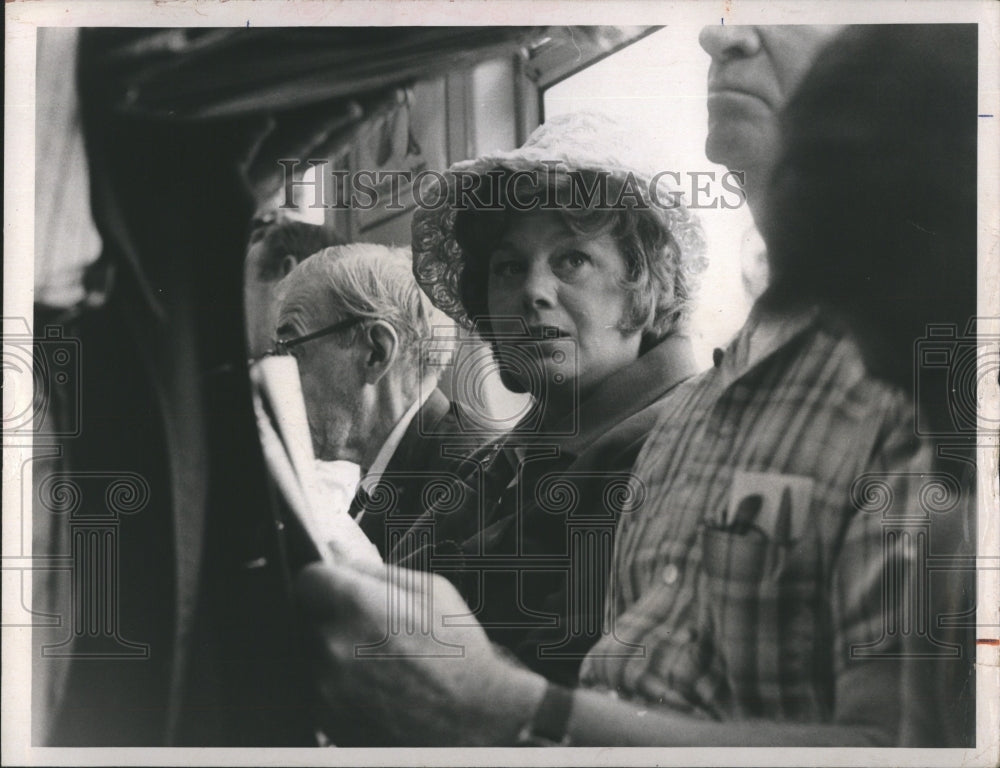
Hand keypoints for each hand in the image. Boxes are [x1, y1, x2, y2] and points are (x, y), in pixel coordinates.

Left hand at [294, 559, 545, 745]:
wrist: (473, 721)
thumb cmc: (459, 654)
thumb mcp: (431, 591)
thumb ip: (376, 570)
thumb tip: (337, 552)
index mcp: (356, 606)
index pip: (307, 578)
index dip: (326, 580)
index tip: (341, 588)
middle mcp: (331, 646)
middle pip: (306, 616)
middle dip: (331, 615)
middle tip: (371, 628)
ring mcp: (325, 687)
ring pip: (310, 652)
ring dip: (333, 650)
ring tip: (377, 659)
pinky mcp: (326, 718)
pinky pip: (317, 686)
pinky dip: (338, 682)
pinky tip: (375, 684)